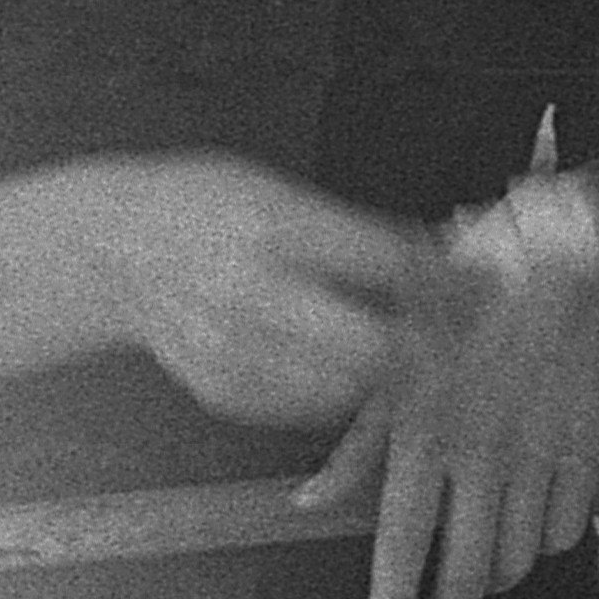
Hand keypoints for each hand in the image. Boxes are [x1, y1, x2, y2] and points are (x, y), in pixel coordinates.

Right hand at [0, 153, 446, 424]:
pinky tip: (363, 371)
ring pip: (348, 385)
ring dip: (396, 374)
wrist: (111, 248)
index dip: (448, 281)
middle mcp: (253, 295)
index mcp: (276, 227)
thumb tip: (438, 256)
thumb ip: (355, 231)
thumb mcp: (282, 192)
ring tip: (425, 354)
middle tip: (468, 334)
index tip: (487, 285)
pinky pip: (308, 406)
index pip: (388, 263)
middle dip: (433, 343)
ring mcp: (233, 351)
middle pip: (375, 343)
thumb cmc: (206, 204)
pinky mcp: (222, 390)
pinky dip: (345, 391)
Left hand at [295, 173, 598, 598]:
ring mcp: (541, 449)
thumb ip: (357, 445)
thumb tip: (307, 505)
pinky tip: (531, 525)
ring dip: (496, 576)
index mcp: (425, 431)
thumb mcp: (395, 368)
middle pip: (467, 570)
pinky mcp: (586, 442)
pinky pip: (571, 522)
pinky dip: (549, 537)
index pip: (403, 544)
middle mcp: (483, 450)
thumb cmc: (457, 309)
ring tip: (482, 575)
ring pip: (519, 555)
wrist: (556, 256)